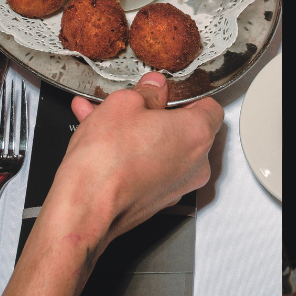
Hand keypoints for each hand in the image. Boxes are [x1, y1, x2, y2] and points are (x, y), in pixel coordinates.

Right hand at [49, 72, 222, 245]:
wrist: (86, 206)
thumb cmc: (107, 161)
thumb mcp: (124, 104)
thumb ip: (147, 92)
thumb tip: (154, 89)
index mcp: (197, 133)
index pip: (209, 107)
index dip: (185, 96)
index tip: (164, 92)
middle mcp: (195, 164)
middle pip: (184, 130)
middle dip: (155, 114)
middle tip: (131, 105)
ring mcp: (177, 186)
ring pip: (162, 150)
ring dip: (137, 133)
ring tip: (104, 119)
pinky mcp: (157, 201)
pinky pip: (149, 168)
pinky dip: (131, 155)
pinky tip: (103, 143)